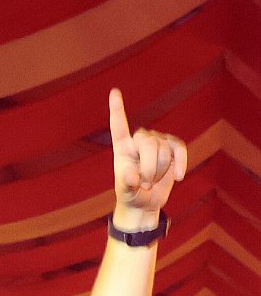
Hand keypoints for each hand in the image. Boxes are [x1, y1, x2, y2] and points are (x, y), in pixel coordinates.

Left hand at [108, 88, 186, 223]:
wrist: (146, 202)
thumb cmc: (131, 195)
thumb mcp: (126, 193)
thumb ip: (127, 185)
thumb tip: (132, 177)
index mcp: (122, 147)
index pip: (119, 126)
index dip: (117, 110)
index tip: (114, 92)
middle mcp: (139, 140)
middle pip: (150, 144)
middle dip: (149, 168)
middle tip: (144, 184)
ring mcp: (157, 142)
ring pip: (164, 150)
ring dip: (160, 171)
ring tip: (152, 182)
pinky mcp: (173, 147)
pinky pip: (180, 149)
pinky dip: (181, 163)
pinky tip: (178, 178)